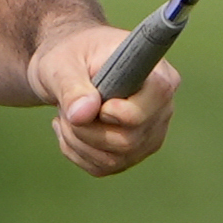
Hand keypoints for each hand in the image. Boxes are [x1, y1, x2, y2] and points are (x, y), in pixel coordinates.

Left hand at [29, 24, 177, 177]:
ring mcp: (150, 134)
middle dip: (86, 129)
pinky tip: (69, 128)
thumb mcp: (61, 63)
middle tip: (65, 109)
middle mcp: (161, 108)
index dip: (123, 110)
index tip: (98, 105)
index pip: (158, 97)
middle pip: (130, 139)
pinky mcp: (133, 153)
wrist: (65, 70)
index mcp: (157, 74)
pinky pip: (104, 167)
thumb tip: (83, 114)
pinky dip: (76, 152)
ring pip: (115, 158)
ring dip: (78, 141)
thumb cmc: (69, 56)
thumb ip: (71, 85)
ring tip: (65, 114)